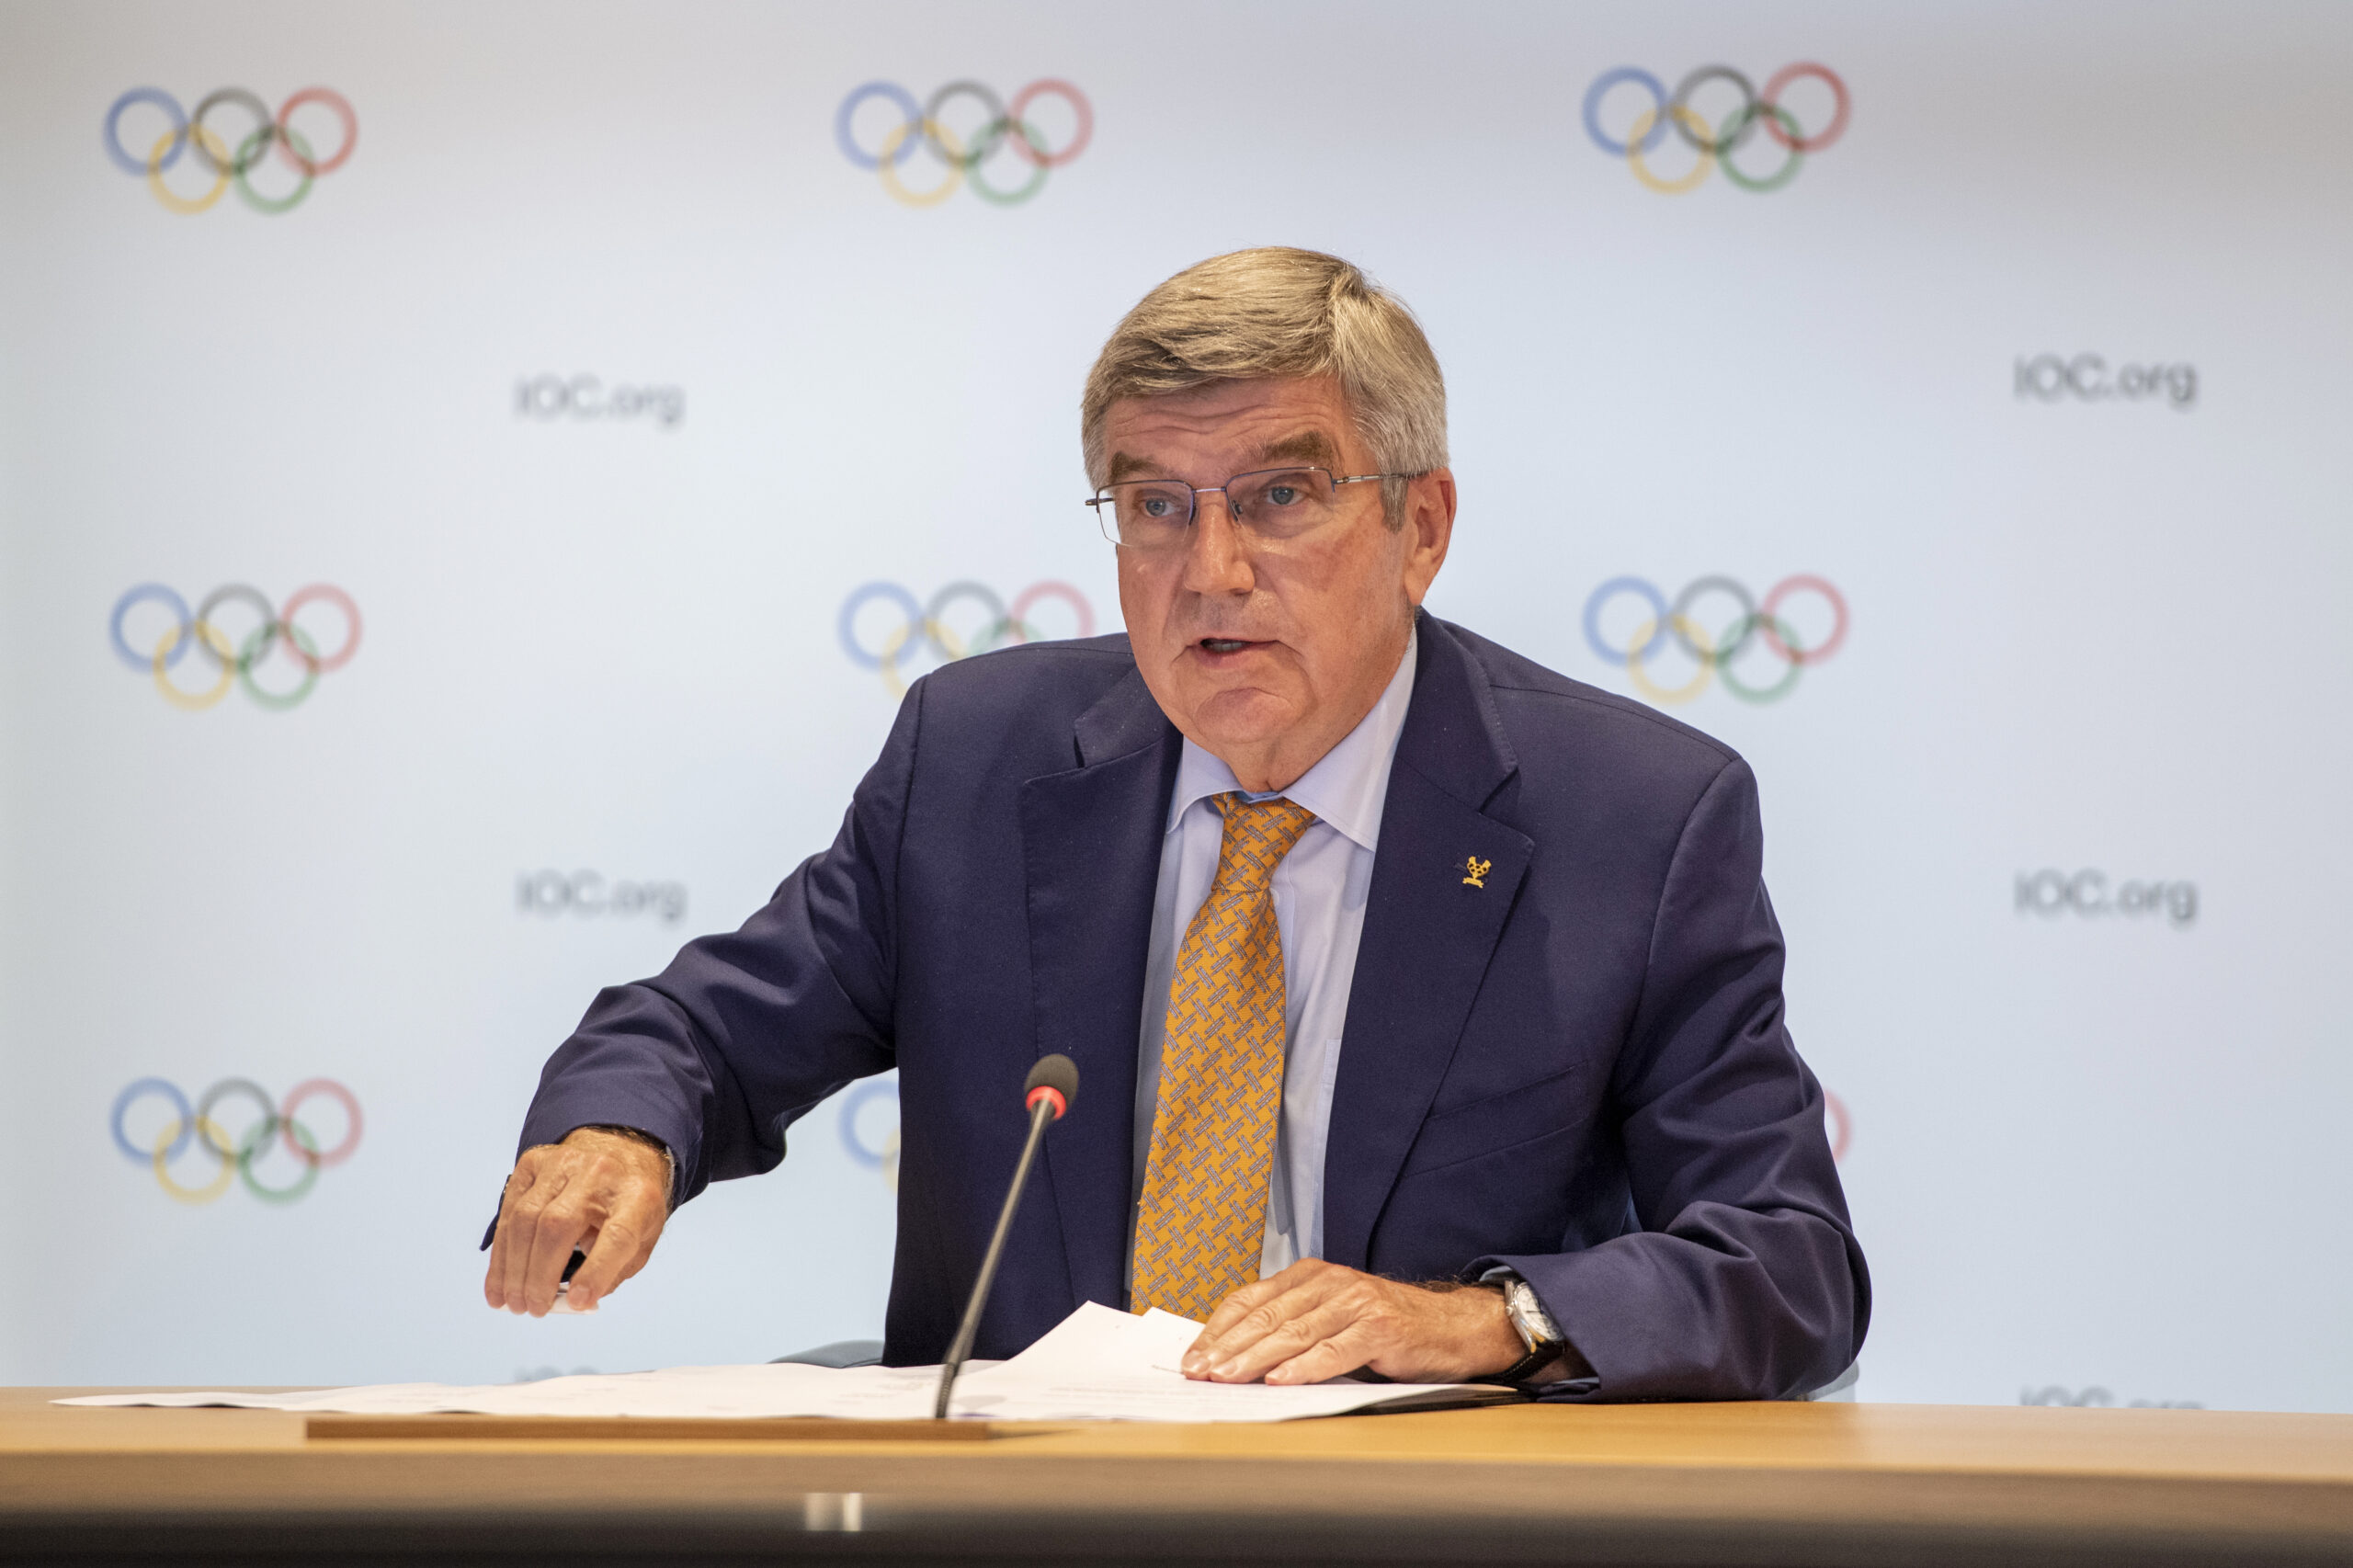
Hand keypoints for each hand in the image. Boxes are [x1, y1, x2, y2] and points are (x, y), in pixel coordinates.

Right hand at [483, 1128, 670, 1315]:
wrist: (617, 1154)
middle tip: (533, 1309)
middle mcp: (601, 1172)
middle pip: (559, 1225)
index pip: (618, 1234)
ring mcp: (564, 1162)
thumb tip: (573, 1302)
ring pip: (526, 1218)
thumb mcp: (639, 1242)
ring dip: (514, 1268)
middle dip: (540, 1276)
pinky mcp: (534, 1162)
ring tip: (513, 1302)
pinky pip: (509, 1209)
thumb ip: (611, 1275)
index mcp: (637, 1196)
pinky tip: (498, 1282)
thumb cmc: (626, 1208)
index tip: (577, 1302)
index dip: (597, 1271)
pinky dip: (501, 1253)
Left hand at [1178, 1259, 1525, 1384]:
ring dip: (1255, 1358)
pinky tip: (1281, 1380)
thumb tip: (1232, 1360)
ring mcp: (1356, 1303)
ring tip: (1227, 1378)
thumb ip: (1292, 1329)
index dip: (1217, 1330)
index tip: (1192, 1358)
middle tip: (1200, 1372)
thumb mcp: (1331, 1319)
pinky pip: (1335, 1349)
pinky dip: (1304, 1366)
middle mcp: (1330, 1282)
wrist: (1453, 1327)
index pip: (1250, 1300)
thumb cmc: (1386, 1329)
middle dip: (1227, 1347)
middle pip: (1266, 1316)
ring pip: (1294, 1332)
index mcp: (1311, 1276)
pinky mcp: (1380, 1327)